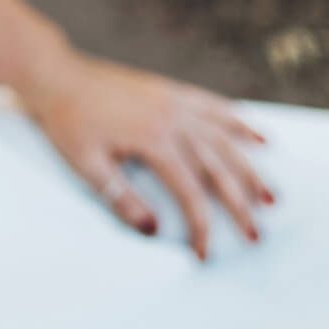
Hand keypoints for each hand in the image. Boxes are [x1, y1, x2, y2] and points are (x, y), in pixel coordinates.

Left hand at [20, 49, 275, 261]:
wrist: (57, 75)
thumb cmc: (67, 122)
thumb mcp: (87, 166)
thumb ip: (122, 199)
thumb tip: (154, 231)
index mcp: (153, 139)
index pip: (189, 191)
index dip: (201, 225)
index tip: (205, 253)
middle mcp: (173, 118)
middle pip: (217, 166)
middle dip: (240, 203)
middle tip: (258, 233)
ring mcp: (175, 101)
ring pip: (225, 137)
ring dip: (251, 167)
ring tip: (272, 195)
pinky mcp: (171, 91)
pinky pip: (214, 106)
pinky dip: (239, 122)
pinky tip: (259, 136)